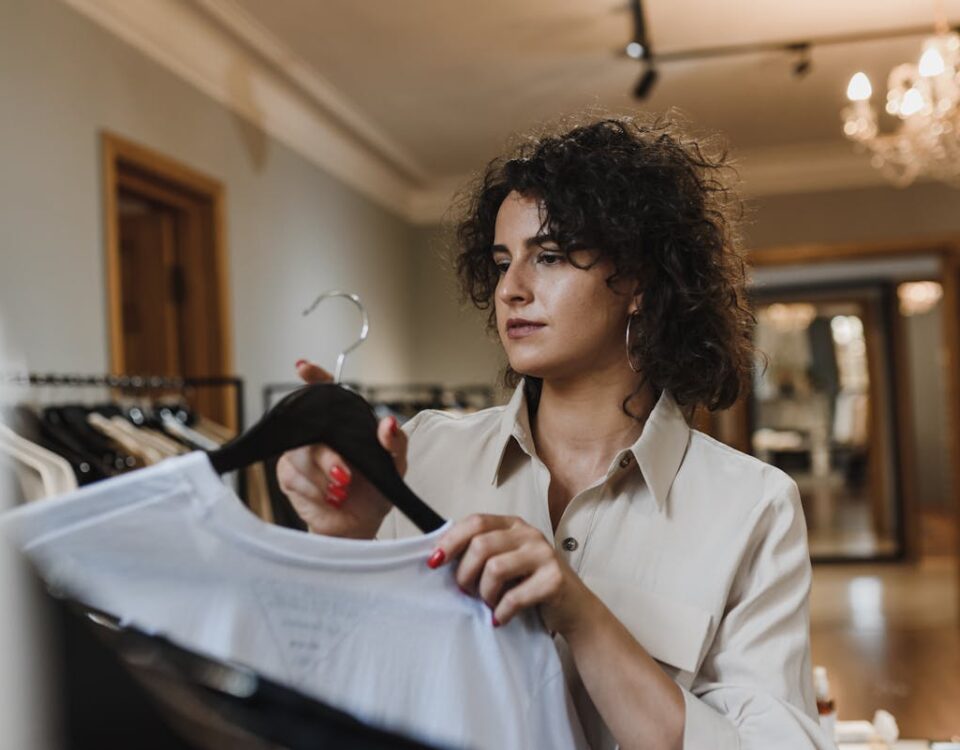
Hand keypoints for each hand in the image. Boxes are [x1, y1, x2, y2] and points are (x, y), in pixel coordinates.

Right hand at [275, 359, 407, 538]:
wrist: (361, 526)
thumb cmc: (376, 489)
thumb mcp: (395, 465)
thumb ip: (395, 443)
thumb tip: (388, 423)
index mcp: (344, 424)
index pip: (325, 392)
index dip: (314, 378)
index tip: (304, 369)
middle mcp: (319, 434)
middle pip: (311, 429)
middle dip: (328, 457)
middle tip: (346, 477)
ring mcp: (300, 454)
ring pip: (301, 455)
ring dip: (324, 478)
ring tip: (342, 493)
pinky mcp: (288, 476)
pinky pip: (294, 476)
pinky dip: (315, 492)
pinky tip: (330, 499)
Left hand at [427, 513, 594, 635]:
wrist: (574, 609)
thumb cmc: (531, 585)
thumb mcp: (505, 561)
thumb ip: (480, 553)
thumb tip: (437, 556)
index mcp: (513, 525)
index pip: (475, 522)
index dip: (451, 541)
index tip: (434, 562)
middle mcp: (529, 534)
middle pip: (481, 546)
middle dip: (465, 574)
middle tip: (467, 593)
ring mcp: (544, 555)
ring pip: (494, 569)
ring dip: (484, 594)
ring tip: (489, 604)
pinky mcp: (555, 579)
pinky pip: (514, 596)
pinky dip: (502, 612)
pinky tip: (501, 618)